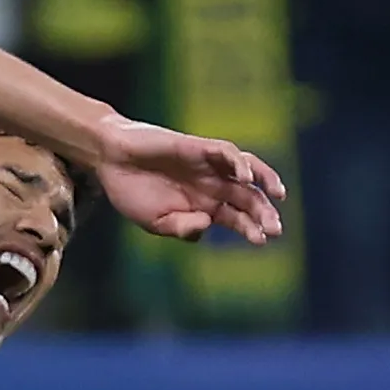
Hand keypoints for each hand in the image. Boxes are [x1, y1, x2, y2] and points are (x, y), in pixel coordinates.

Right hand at [92, 116, 285, 242]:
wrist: (111, 161)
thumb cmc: (132, 192)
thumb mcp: (155, 223)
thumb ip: (182, 227)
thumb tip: (207, 224)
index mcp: (204, 206)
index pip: (237, 218)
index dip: (251, 229)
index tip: (262, 241)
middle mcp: (211, 185)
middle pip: (247, 198)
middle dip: (263, 214)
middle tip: (276, 229)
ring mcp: (207, 166)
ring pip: (246, 171)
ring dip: (265, 181)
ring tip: (278, 196)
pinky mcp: (198, 148)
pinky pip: (226, 152)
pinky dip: (238, 162)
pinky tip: (245, 176)